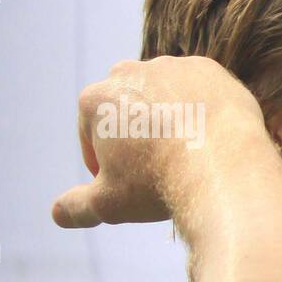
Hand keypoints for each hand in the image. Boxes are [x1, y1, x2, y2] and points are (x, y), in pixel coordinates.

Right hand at [52, 56, 264, 227]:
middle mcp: (128, 72)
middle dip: (135, 135)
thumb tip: (57, 213)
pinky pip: (201, 92)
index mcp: (95, 100)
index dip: (103, 162)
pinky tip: (211, 138)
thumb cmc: (159, 184)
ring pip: (165, 97)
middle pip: (127, 110)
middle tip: (156, 167)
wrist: (224, 167)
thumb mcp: (109, 204)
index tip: (124, 182)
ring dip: (170, 119)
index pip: (92, 134)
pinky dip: (203, 111)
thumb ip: (78, 207)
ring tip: (187, 153)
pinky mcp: (210, 70)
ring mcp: (171, 67)